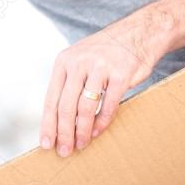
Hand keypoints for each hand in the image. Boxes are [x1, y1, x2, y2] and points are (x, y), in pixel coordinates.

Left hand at [39, 5, 173, 155]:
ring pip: (85, 108)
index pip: (51, 99)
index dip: (48, 124)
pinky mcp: (121, 75)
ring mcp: (100, 68)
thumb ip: (69, 84)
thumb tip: (58, 120)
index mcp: (64, 62)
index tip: (45, 144)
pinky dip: (101, 122)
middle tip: (64, 151)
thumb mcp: (80, 59)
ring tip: (81, 145)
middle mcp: (79, 63)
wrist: (139, 32)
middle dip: (63, 133)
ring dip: (82, 131)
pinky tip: (97, 132)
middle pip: (65, 106)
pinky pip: (108, 105)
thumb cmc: (106, 53)